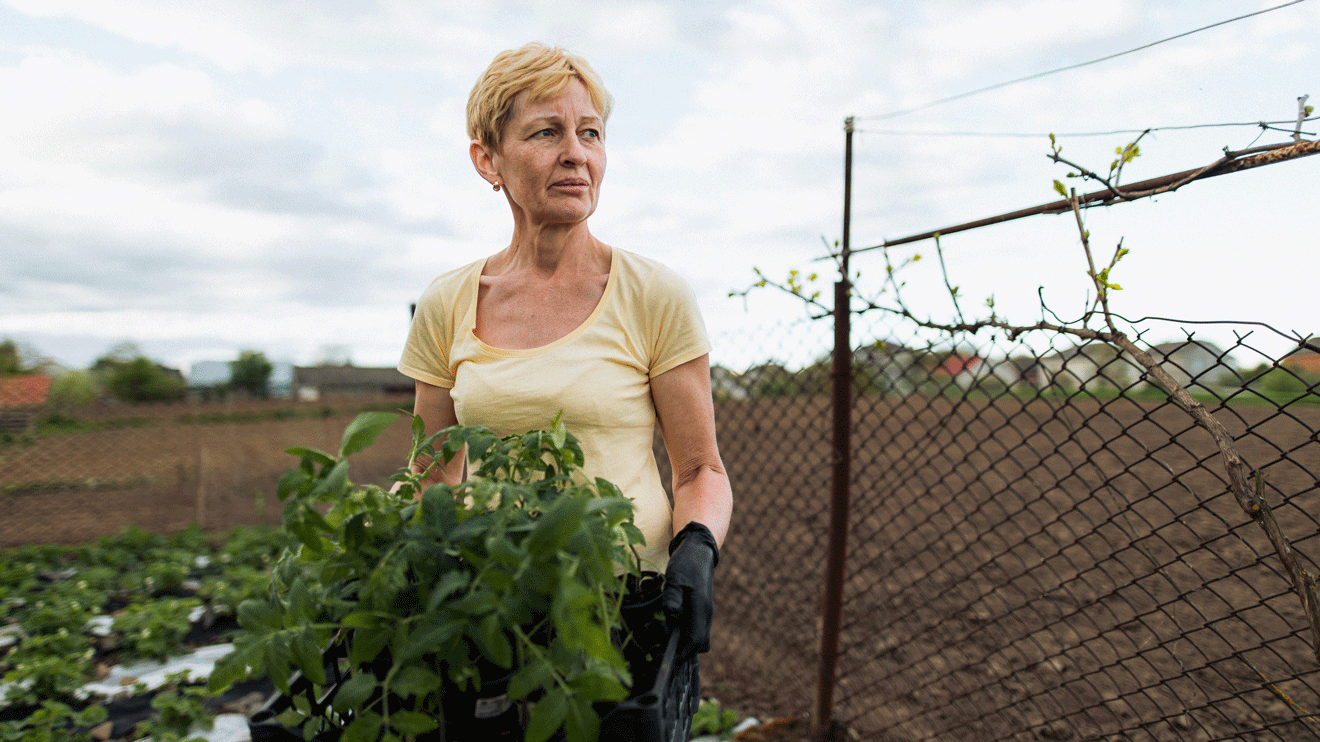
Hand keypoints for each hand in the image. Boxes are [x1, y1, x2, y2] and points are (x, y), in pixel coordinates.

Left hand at [663, 521, 718, 660]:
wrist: (699, 550)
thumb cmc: (686, 564)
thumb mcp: (675, 577)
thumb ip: (673, 596)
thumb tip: (671, 613)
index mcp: (701, 609)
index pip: (694, 641)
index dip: (681, 653)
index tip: (667, 658)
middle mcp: (706, 615)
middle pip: (698, 644)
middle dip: (683, 649)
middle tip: (663, 643)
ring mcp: (705, 612)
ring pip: (699, 637)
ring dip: (684, 640)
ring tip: (665, 631)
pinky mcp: (702, 609)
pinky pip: (696, 629)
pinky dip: (685, 632)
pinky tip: (671, 623)